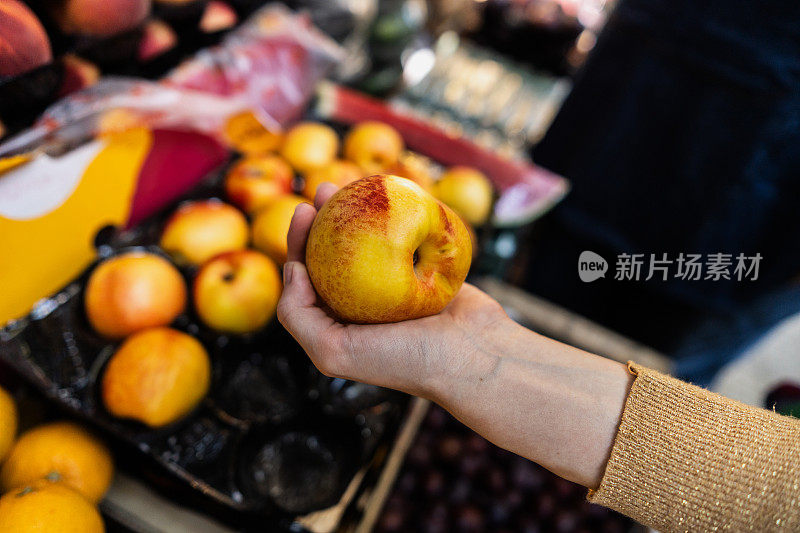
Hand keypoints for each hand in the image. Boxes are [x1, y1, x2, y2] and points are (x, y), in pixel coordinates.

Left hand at [277, 183, 512, 399]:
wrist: (475, 356)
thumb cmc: (405, 359)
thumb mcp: (334, 352)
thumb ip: (299, 317)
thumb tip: (293, 269)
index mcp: (340, 322)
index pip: (308, 276)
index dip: (299, 243)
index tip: (304, 211)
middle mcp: (365, 305)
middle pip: (335, 254)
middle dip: (324, 219)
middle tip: (323, 189)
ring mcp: (398, 287)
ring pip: (370, 242)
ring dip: (357, 212)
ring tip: (354, 183)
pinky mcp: (428, 272)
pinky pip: (408, 239)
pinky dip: (397, 218)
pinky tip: (392, 197)